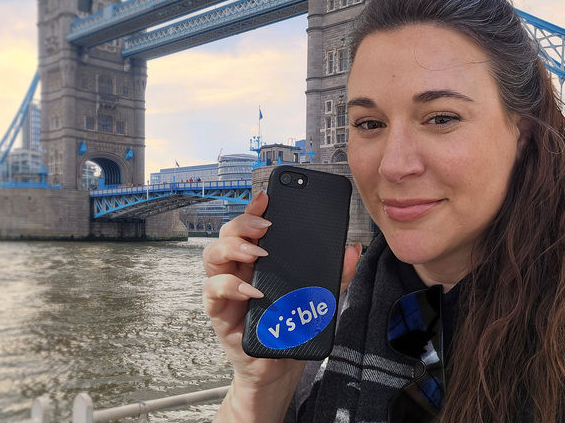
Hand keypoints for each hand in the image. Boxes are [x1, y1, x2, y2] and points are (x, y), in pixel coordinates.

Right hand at [202, 190, 360, 420]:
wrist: (278, 368)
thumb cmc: (291, 327)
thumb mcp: (320, 297)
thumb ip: (335, 274)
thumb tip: (352, 250)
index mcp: (260, 260)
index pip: (252, 226)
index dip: (255, 208)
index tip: (267, 196)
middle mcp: (239, 269)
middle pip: (228, 234)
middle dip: (243, 223)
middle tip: (265, 227)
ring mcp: (227, 289)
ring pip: (212, 256)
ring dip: (233, 248)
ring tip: (257, 253)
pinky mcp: (220, 311)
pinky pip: (212, 291)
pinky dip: (230, 286)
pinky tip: (252, 290)